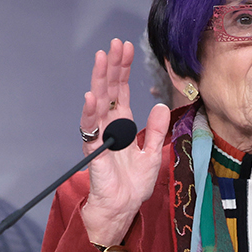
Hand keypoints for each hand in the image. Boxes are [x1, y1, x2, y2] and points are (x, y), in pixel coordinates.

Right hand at [77, 38, 170, 246]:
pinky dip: (90, 112)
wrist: (124, 207)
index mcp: (123, 124)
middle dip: (112, 66)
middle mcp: (109, 125)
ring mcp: (100, 135)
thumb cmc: (134, 183)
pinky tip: (92, 95)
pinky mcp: (94, 150)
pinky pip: (90, 128)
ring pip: (98, 102)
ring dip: (99, 80)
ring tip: (102, 59)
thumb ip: (156, 130)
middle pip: (109, 89)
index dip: (123, 69)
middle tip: (115, 44)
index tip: (126, 48)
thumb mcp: (153, 152)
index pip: (122, 90)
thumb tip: (162, 106)